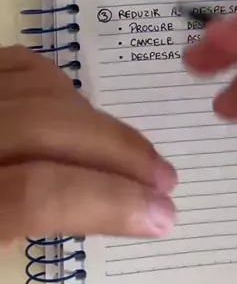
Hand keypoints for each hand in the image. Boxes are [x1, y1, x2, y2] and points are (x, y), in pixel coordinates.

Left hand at [0, 46, 175, 241]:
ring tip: (129, 154)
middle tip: (165, 180)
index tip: (162, 215)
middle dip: (119, 151)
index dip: (107, 201)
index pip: (37, 191)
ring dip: (96, 122)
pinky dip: (61, 87)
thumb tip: (112, 210)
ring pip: (44, 89)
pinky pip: (24, 64)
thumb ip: (30, 219)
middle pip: (49, 126)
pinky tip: (83, 113)